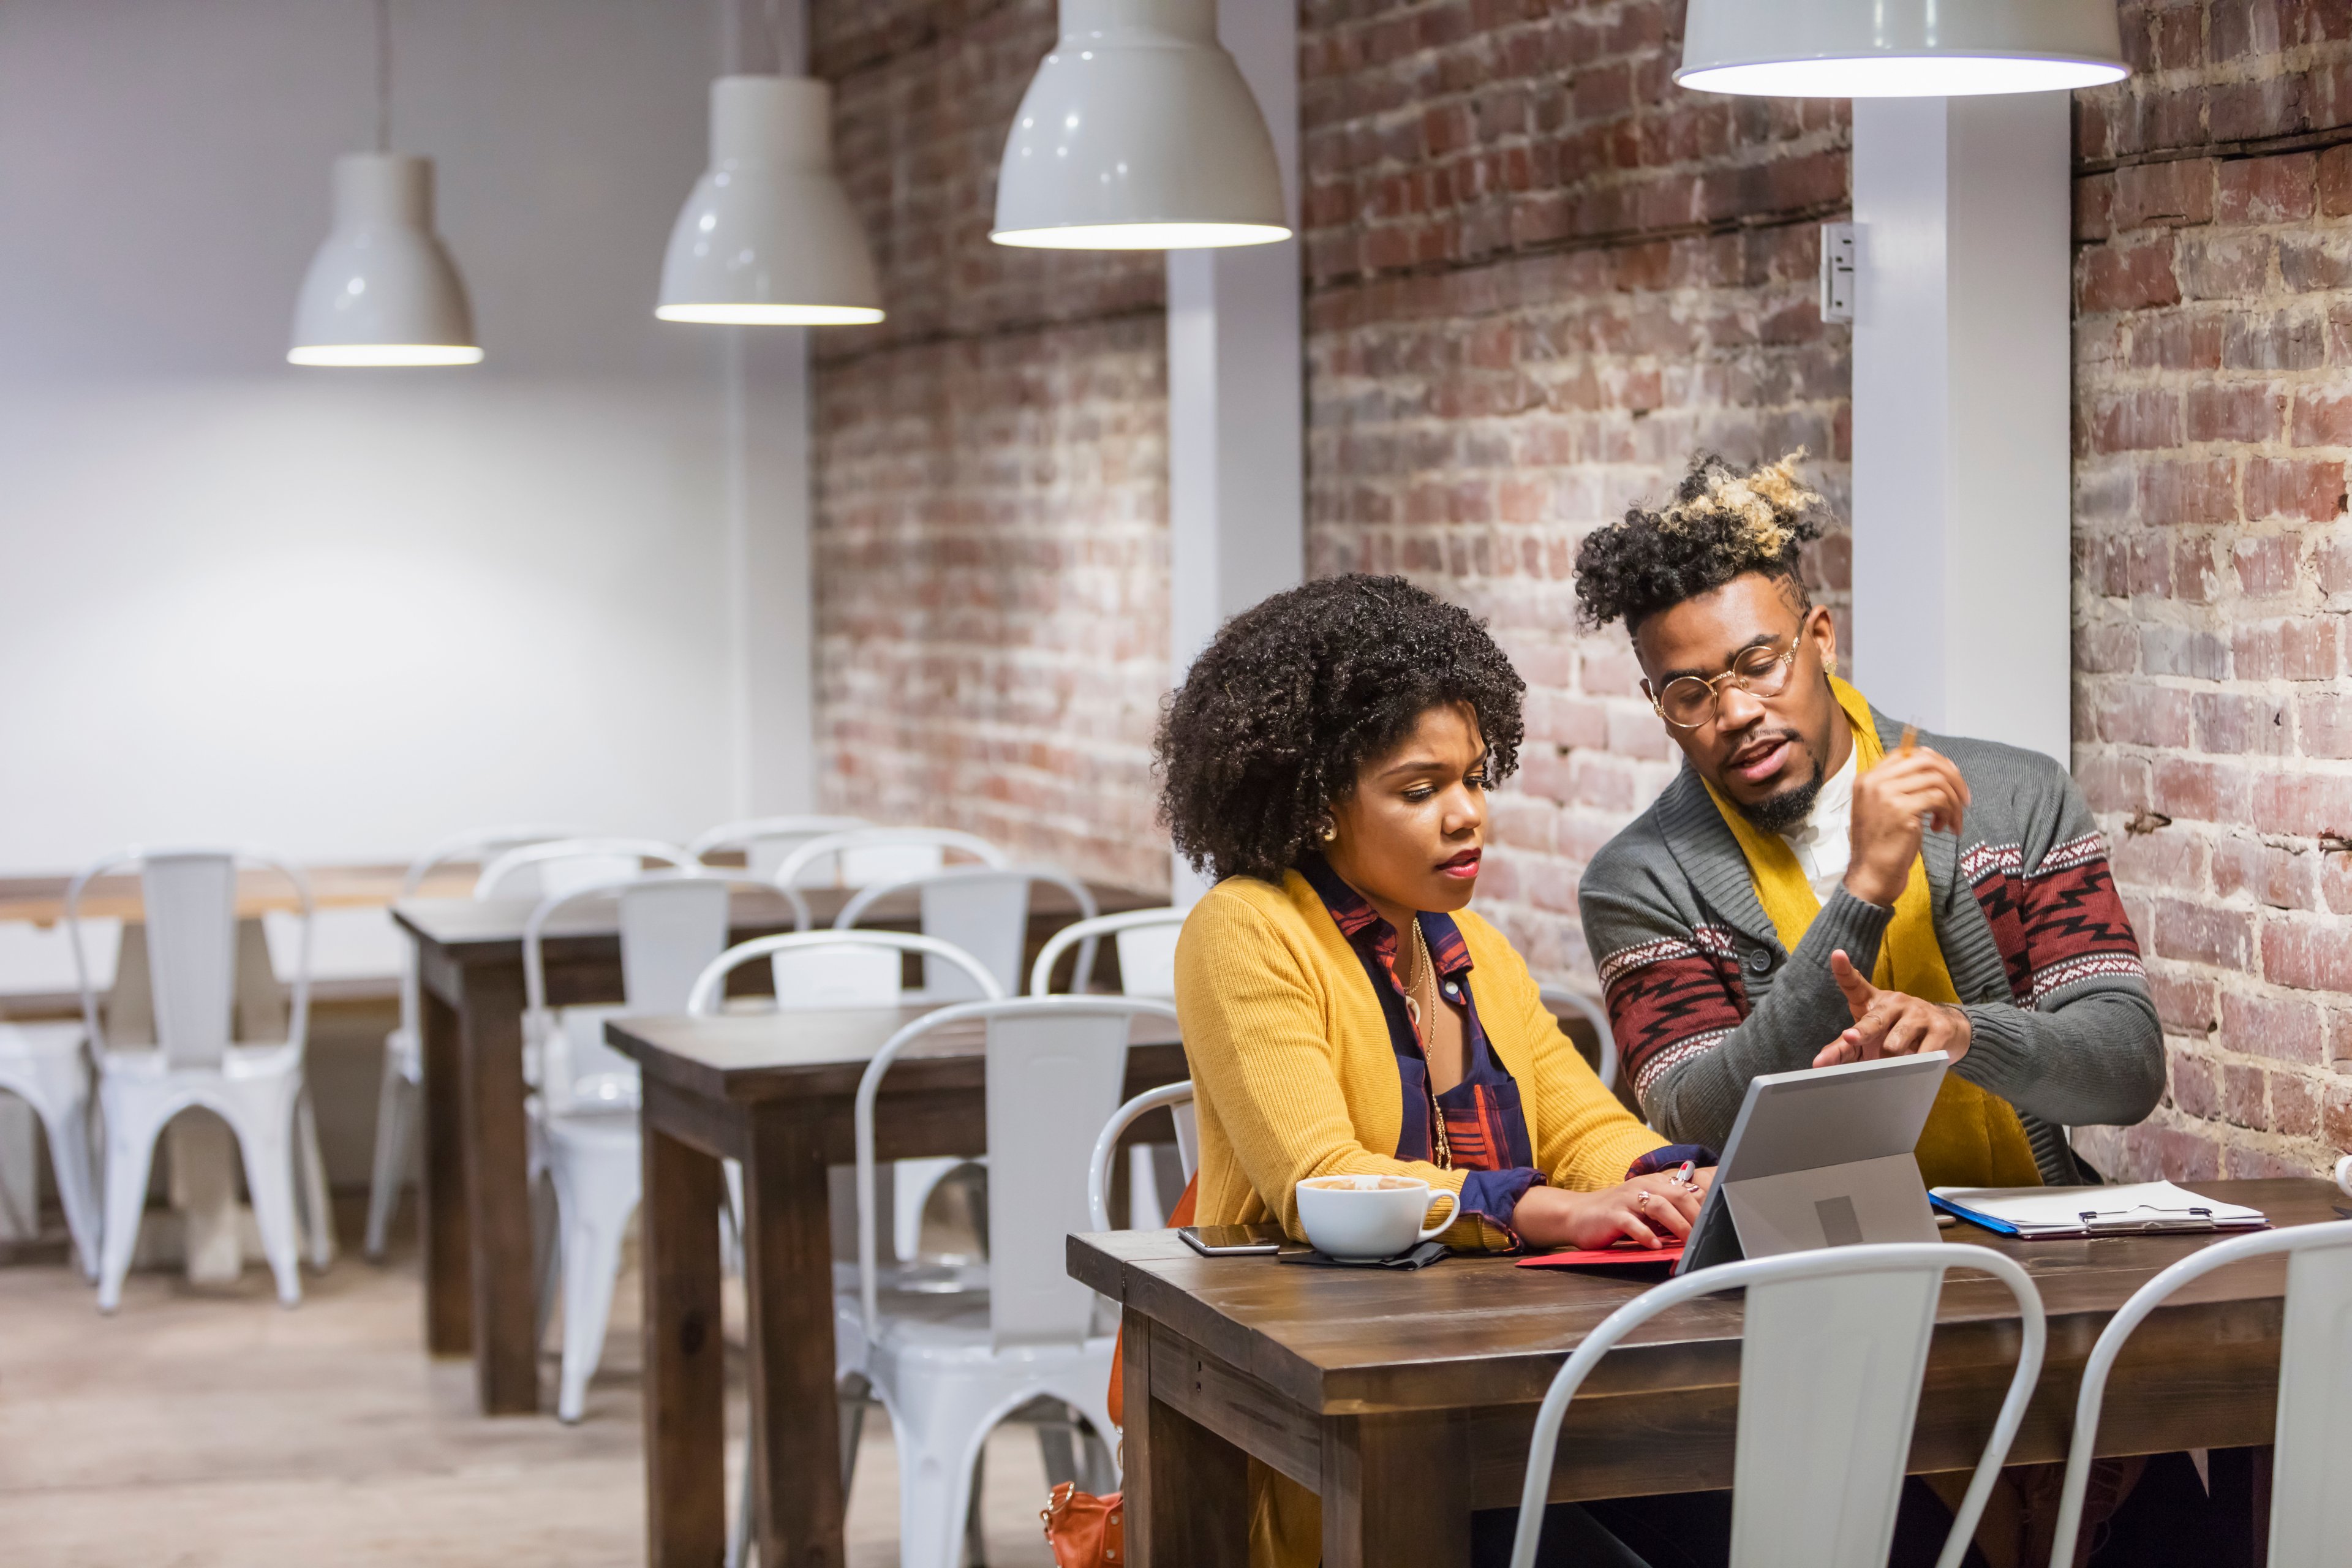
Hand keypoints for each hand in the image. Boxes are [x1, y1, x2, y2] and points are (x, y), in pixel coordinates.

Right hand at [1513, 1172, 1710, 1251]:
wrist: (1577, 1214)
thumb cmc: (1616, 1215)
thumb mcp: (1645, 1209)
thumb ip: (1670, 1213)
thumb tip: (1700, 1227)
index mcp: (1654, 1184)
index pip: (1688, 1190)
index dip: (1706, 1207)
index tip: (1720, 1224)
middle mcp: (1643, 1187)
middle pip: (1678, 1195)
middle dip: (1697, 1217)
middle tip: (1708, 1237)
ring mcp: (1627, 1200)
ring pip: (1659, 1206)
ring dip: (1678, 1226)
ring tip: (1689, 1243)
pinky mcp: (1613, 1215)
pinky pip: (1633, 1223)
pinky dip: (1647, 1235)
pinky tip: (1656, 1246)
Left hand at [1812, 949, 1971, 1067]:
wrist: (1946, 1032)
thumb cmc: (1895, 1034)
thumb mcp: (1868, 1038)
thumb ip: (1843, 1048)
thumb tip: (1820, 1063)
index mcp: (1872, 1001)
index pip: (1855, 983)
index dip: (1844, 970)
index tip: (1837, 955)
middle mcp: (1895, 1002)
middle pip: (1874, 1020)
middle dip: (1862, 1031)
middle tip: (1850, 1037)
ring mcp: (1918, 1013)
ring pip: (1895, 1043)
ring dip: (1889, 1061)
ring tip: (1893, 1063)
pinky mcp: (1939, 1029)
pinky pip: (1921, 1055)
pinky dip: (1915, 1066)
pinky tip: (1917, 1064)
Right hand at [1845, 744, 1969, 907]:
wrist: (1871, 874)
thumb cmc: (1881, 845)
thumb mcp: (1884, 808)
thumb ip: (1900, 787)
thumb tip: (1938, 769)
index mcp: (1867, 778)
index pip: (1906, 753)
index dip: (1935, 762)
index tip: (1950, 779)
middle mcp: (1874, 782)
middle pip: (1925, 761)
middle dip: (1952, 777)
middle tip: (1963, 798)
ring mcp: (1886, 794)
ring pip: (1936, 780)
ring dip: (1953, 800)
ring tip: (1953, 820)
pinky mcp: (1901, 810)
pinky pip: (1939, 799)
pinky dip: (1950, 812)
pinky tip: (1944, 828)